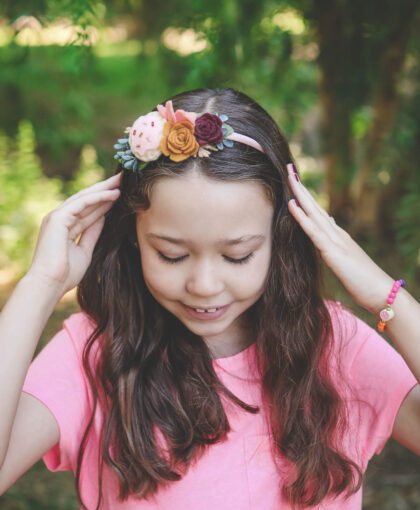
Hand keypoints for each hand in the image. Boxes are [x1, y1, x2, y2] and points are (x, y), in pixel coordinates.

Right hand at [27, 172, 121, 296]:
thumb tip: (103, 218)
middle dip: (104, 189)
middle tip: (122, 179)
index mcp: (64, 227)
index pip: (87, 209)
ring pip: (84, 198)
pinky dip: (98, 197)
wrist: (50, 284)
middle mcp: (59, 219)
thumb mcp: (85, 250)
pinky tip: (113, 193)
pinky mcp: (58, 218)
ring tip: (121, 181)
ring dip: (103, 189)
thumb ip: (92, 232)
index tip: (120, 193)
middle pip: (86, 199)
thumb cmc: (65, 274)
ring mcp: (57, 217)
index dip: (104, 200)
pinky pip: (81, 203)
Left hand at [286, 164, 393, 315]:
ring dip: (300, 195)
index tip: (294, 183)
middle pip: (315, 207)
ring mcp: (335, 241)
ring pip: (313, 213)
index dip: (305, 198)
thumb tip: (328, 228)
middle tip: (289, 170)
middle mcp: (337, 234)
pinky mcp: (333, 252)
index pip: (318, 213)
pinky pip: (313, 231)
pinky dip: (301, 217)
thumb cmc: (364, 281)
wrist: (382, 293)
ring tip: (289, 177)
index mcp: (338, 237)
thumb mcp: (346, 261)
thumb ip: (336, 245)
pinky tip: (292, 205)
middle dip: (301, 188)